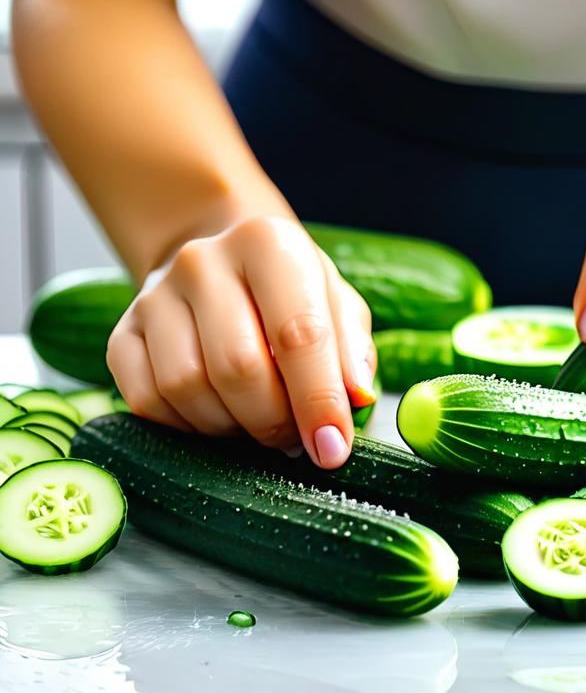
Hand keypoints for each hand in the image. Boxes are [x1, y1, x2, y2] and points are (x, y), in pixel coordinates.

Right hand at [107, 216, 375, 467]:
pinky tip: (218, 417)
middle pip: (238, 367)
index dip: (319, 401)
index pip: (298, 334)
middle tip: (296, 438)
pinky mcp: (121, 333)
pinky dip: (188, 427)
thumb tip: (356, 398)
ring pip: (187, 388)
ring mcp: (153, 296)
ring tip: (259, 422)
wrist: (223, 263)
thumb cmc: (291, 292)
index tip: (333, 449)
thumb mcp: (336, 304)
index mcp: (267, 244)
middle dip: (275, 420)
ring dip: (232, 427)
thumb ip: (351, 350)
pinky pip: (147, 401)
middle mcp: (203, 262)